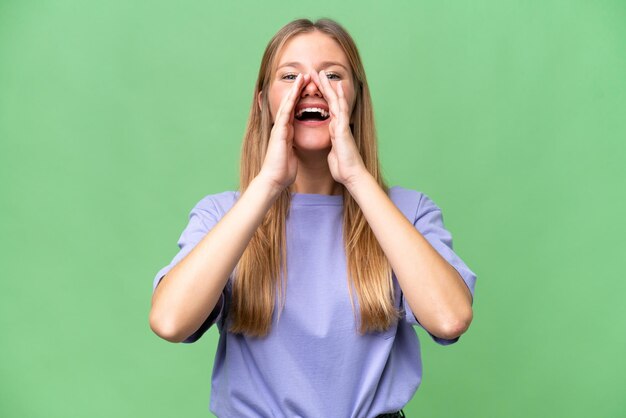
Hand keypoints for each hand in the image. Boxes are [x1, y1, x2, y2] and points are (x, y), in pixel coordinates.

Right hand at [257, 73, 308, 191]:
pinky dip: (290, 101)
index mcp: (287, 133)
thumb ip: (291, 147)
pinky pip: (285, 113)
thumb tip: (293, 147)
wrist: (274, 180)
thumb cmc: (283, 171)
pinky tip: (295, 92)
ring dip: (294, 90)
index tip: (307, 88)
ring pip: (287, 104)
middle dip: (297, 90)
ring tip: (301, 77)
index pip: (294, 112)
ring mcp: (279, 128)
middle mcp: (282, 128)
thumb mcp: (291, 155)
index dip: (299, 99)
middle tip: (304, 75)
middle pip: (290, 104)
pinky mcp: (279, 132)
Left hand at [312, 70, 366, 187]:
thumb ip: (333, 146)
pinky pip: (341, 110)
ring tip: (323, 73)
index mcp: (334, 129)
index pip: (327, 108)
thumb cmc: (343, 167)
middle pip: (331, 100)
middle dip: (323, 86)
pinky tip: (337, 88)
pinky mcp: (343, 129)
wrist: (351, 175)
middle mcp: (339, 124)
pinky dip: (339, 98)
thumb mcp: (334, 153)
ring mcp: (342, 125)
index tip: (313, 84)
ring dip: (330, 87)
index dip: (321, 95)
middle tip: (316, 71)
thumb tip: (333, 145)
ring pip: (336, 101)